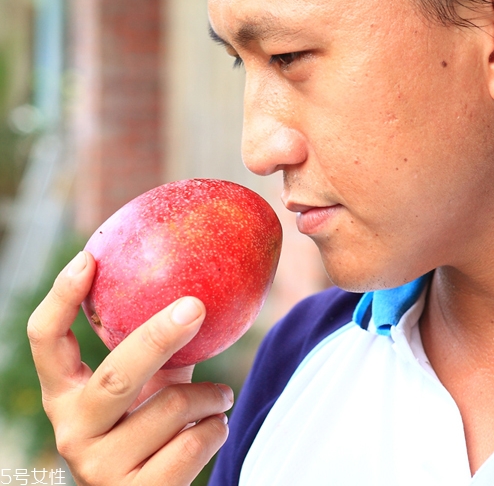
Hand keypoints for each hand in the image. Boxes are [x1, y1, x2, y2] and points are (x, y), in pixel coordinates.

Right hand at [28, 251, 233, 484]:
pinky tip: (213, 426)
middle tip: (196, 306)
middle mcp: (73, 430)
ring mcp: (100, 468)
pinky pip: (194, 443)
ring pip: (173, 407)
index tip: (89, 258)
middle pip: (117, 375)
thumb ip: (158, 346)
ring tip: (219, 396)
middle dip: (160, 337)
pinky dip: (216, 426)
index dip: (61, 298)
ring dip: (212, 394)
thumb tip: (194, 280)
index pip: (44, 341)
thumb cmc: (153, 423)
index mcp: (67, 394)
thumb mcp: (148, 383)